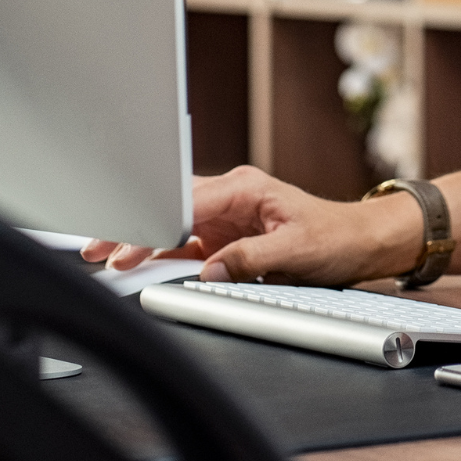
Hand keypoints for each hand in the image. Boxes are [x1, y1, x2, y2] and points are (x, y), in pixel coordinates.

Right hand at [79, 165, 422, 284]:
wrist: (363, 241)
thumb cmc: (337, 236)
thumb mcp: (297, 249)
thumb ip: (250, 260)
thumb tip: (209, 271)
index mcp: (245, 188)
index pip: (185, 203)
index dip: (152, 222)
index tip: (125, 240)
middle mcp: (231, 198)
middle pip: (170, 209)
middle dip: (133, 227)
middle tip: (96, 249)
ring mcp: (226, 218)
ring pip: (173, 226)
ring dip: (142, 242)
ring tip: (106, 258)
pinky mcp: (228, 238)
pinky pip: (187, 245)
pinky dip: (162, 255)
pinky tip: (139, 265)